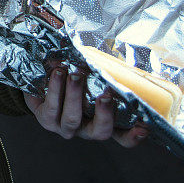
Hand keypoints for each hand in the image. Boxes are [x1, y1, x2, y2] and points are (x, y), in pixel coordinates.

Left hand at [24, 68, 148, 145]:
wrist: (38, 79)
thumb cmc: (72, 75)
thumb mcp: (90, 73)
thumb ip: (101, 68)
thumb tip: (114, 47)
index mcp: (101, 120)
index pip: (122, 135)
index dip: (133, 135)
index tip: (144, 126)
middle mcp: (85, 128)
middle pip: (100, 132)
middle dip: (104, 114)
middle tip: (106, 95)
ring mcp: (65, 126)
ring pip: (73, 118)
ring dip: (75, 95)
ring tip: (76, 74)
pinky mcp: (46, 119)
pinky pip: (52, 106)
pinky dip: (55, 88)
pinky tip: (58, 71)